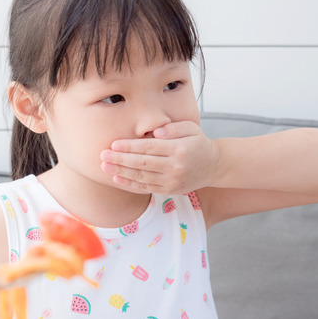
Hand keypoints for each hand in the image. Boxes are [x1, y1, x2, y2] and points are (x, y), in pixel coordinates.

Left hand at [100, 121, 219, 194]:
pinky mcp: (169, 190)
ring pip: (142, 177)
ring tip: (105, 167)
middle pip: (142, 163)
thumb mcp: (191, 128)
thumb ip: (173, 128)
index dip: (130, 146)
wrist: (214, 166)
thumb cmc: (198, 142)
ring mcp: (172, 181)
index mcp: (179, 149)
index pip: (149, 148)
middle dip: (120, 160)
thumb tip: (155, 132)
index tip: (114, 144)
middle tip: (103, 156)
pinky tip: (117, 179)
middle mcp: (175, 167)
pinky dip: (130, 184)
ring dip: (121, 172)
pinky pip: (146, 188)